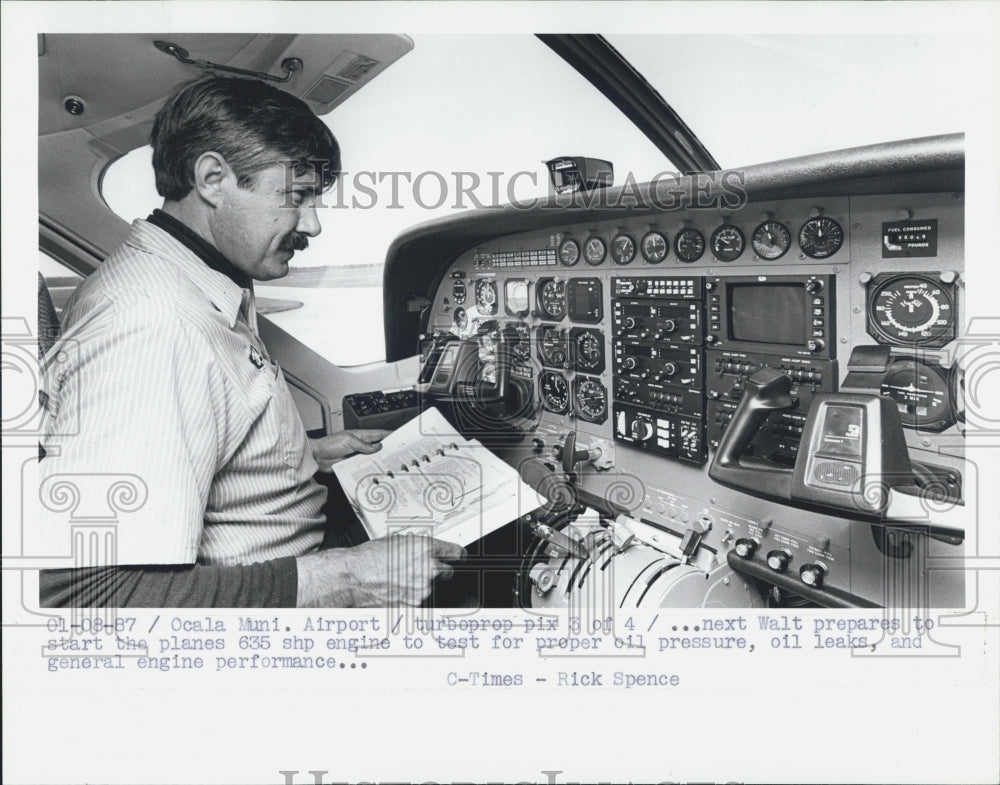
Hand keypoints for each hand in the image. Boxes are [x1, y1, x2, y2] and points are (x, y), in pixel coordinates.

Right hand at [296, 535, 466, 606]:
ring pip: (433, 588)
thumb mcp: (398, 542)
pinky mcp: (414, 605)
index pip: (456, 553)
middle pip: (448, 573)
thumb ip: (419, 547)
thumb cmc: (371, 558)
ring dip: (423, 586)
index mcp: (426, 549)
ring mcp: (423, 589)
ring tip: (402, 581)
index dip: (457, 556)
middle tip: (421, 571)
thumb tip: (430, 551)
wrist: (354, 577)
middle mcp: (428, 569)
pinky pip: (421, 601)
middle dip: (439, 572)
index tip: (458, 558)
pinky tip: (398, 590)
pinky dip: (413, 597)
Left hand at [311, 429, 392, 470]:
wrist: (316, 456)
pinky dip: (370, 468)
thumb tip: (378, 446)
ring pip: (372, 458)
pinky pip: (364, 467)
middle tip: (399, 454)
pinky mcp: (353, 465)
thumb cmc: (329, 444)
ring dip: (379, 461)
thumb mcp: (349, 441)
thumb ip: (364, 445)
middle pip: (378, 447)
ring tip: (391, 464)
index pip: (378, 434)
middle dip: (388, 450)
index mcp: (361, 436)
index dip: (389, 435)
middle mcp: (360, 445)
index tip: (400, 437)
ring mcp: (357, 455)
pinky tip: (377, 472)